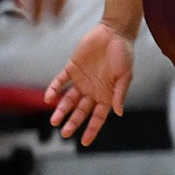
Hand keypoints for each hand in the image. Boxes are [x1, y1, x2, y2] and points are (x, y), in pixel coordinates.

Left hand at [44, 23, 133, 145]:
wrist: (114, 32)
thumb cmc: (124, 54)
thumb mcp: (126, 75)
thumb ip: (120, 93)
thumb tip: (119, 112)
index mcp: (107, 95)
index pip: (98, 117)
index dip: (92, 129)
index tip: (85, 142)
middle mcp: (93, 90)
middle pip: (81, 111)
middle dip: (73, 122)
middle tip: (64, 133)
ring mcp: (81, 80)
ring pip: (68, 99)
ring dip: (61, 109)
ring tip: (54, 120)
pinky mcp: (72, 68)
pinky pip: (61, 81)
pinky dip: (54, 89)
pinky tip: (49, 98)